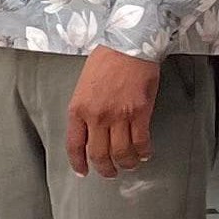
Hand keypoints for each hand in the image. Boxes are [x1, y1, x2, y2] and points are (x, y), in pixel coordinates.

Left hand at [68, 46, 159, 178]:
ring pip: (121, 152)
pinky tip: (143, 154)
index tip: (82, 171)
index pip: (74, 144)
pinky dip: (142, 152)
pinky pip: (141, 141)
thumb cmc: (105, 62)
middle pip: (98, 154)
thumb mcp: (83, 87)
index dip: (78, 162)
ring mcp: (119, 115)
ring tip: (128, 166)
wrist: (127, 46)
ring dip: (125, 164)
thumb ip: (85, 110)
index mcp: (78, 109)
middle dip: (104, 169)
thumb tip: (91, 132)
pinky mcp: (140, 112)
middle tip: (109, 173)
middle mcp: (96, 116)